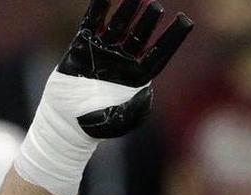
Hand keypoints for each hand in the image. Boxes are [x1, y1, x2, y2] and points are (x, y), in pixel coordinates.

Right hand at [15, 0, 193, 194]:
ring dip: (127, 10)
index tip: (185, 21)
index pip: (159, 53)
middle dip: (148, 21)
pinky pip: (92, 23)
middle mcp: (123, 62)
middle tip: (156, 6)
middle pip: (140, 36)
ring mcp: (104, 52)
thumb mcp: (120, 122)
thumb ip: (137, 109)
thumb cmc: (96, 126)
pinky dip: (98, 9)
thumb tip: (147, 90)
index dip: (172, 38)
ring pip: (119, 26)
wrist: (65, 122)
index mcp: (137, 78)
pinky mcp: (83, 47)